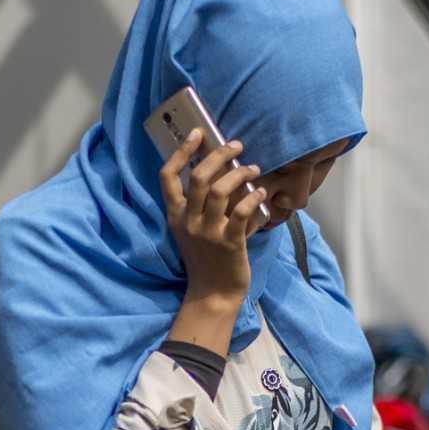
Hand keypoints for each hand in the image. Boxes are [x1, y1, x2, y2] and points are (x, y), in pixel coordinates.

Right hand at [159, 129, 267, 303]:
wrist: (212, 294)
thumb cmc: (206, 259)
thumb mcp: (192, 231)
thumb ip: (200, 205)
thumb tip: (223, 172)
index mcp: (176, 216)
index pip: (167, 176)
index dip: (181, 151)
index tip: (198, 134)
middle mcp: (188, 221)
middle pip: (198, 176)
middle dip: (218, 154)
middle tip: (236, 146)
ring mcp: (208, 232)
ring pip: (220, 190)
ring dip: (239, 173)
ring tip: (253, 168)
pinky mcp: (229, 243)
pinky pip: (241, 212)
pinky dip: (253, 198)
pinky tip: (261, 192)